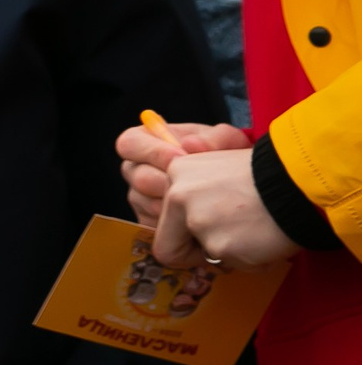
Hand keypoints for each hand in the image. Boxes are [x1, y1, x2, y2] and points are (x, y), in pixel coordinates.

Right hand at [115, 121, 247, 227]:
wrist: (233, 186)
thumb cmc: (224, 157)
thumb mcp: (228, 141)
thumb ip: (216, 137)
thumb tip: (190, 144)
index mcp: (144, 143)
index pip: (130, 143)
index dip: (152, 151)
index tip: (181, 157)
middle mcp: (136, 170)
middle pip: (139, 178)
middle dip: (170, 183)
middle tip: (198, 187)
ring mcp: (140, 198)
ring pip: (150, 206)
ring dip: (179, 207)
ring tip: (208, 205)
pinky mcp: (148, 224)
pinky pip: (158, 227)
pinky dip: (182, 227)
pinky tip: (204, 223)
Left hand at [148, 148, 299, 269]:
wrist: (302, 182)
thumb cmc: (269, 176)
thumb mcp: (222, 169)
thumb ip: (197, 194)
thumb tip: (185, 226)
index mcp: (177, 173)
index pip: (160, 221)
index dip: (183, 235)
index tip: (205, 234)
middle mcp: (178, 196)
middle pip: (169, 248)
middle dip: (198, 254)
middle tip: (231, 241)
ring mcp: (197, 221)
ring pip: (207, 258)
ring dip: (233, 253)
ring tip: (257, 231)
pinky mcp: (219, 245)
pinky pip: (233, 265)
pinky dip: (253, 260)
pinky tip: (268, 239)